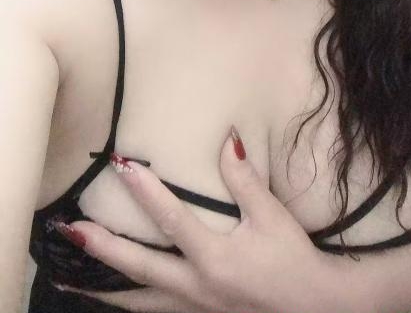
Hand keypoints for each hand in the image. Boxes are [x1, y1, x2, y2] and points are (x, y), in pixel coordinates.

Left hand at [51, 127, 348, 312]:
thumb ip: (245, 179)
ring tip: (68, 278)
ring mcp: (194, 309)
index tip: (122, 166)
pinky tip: (116, 296)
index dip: (145, 191)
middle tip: (70, 230)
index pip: (170, 220)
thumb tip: (228, 139)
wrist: (318, 309)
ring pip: (137, 302)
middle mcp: (196, 288)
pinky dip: (129, 304)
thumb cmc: (294, 262)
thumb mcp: (272, 218)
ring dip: (102, 287)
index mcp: (213, 259)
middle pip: (138, 267)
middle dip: (102, 247)